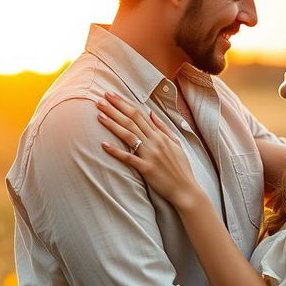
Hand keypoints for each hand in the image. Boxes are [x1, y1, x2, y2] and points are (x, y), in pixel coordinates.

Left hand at [97, 93, 199, 207]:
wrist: (186, 189)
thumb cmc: (181, 168)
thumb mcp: (176, 143)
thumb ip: (163, 128)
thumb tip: (151, 113)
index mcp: (160, 135)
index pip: (139, 114)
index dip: (124, 104)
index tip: (111, 95)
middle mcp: (154, 142)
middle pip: (132, 120)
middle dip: (115, 108)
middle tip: (100, 99)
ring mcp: (150, 155)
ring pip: (128, 135)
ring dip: (113, 124)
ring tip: (99, 115)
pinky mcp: (146, 169)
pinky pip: (129, 158)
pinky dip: (116, 151)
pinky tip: (104, 145)